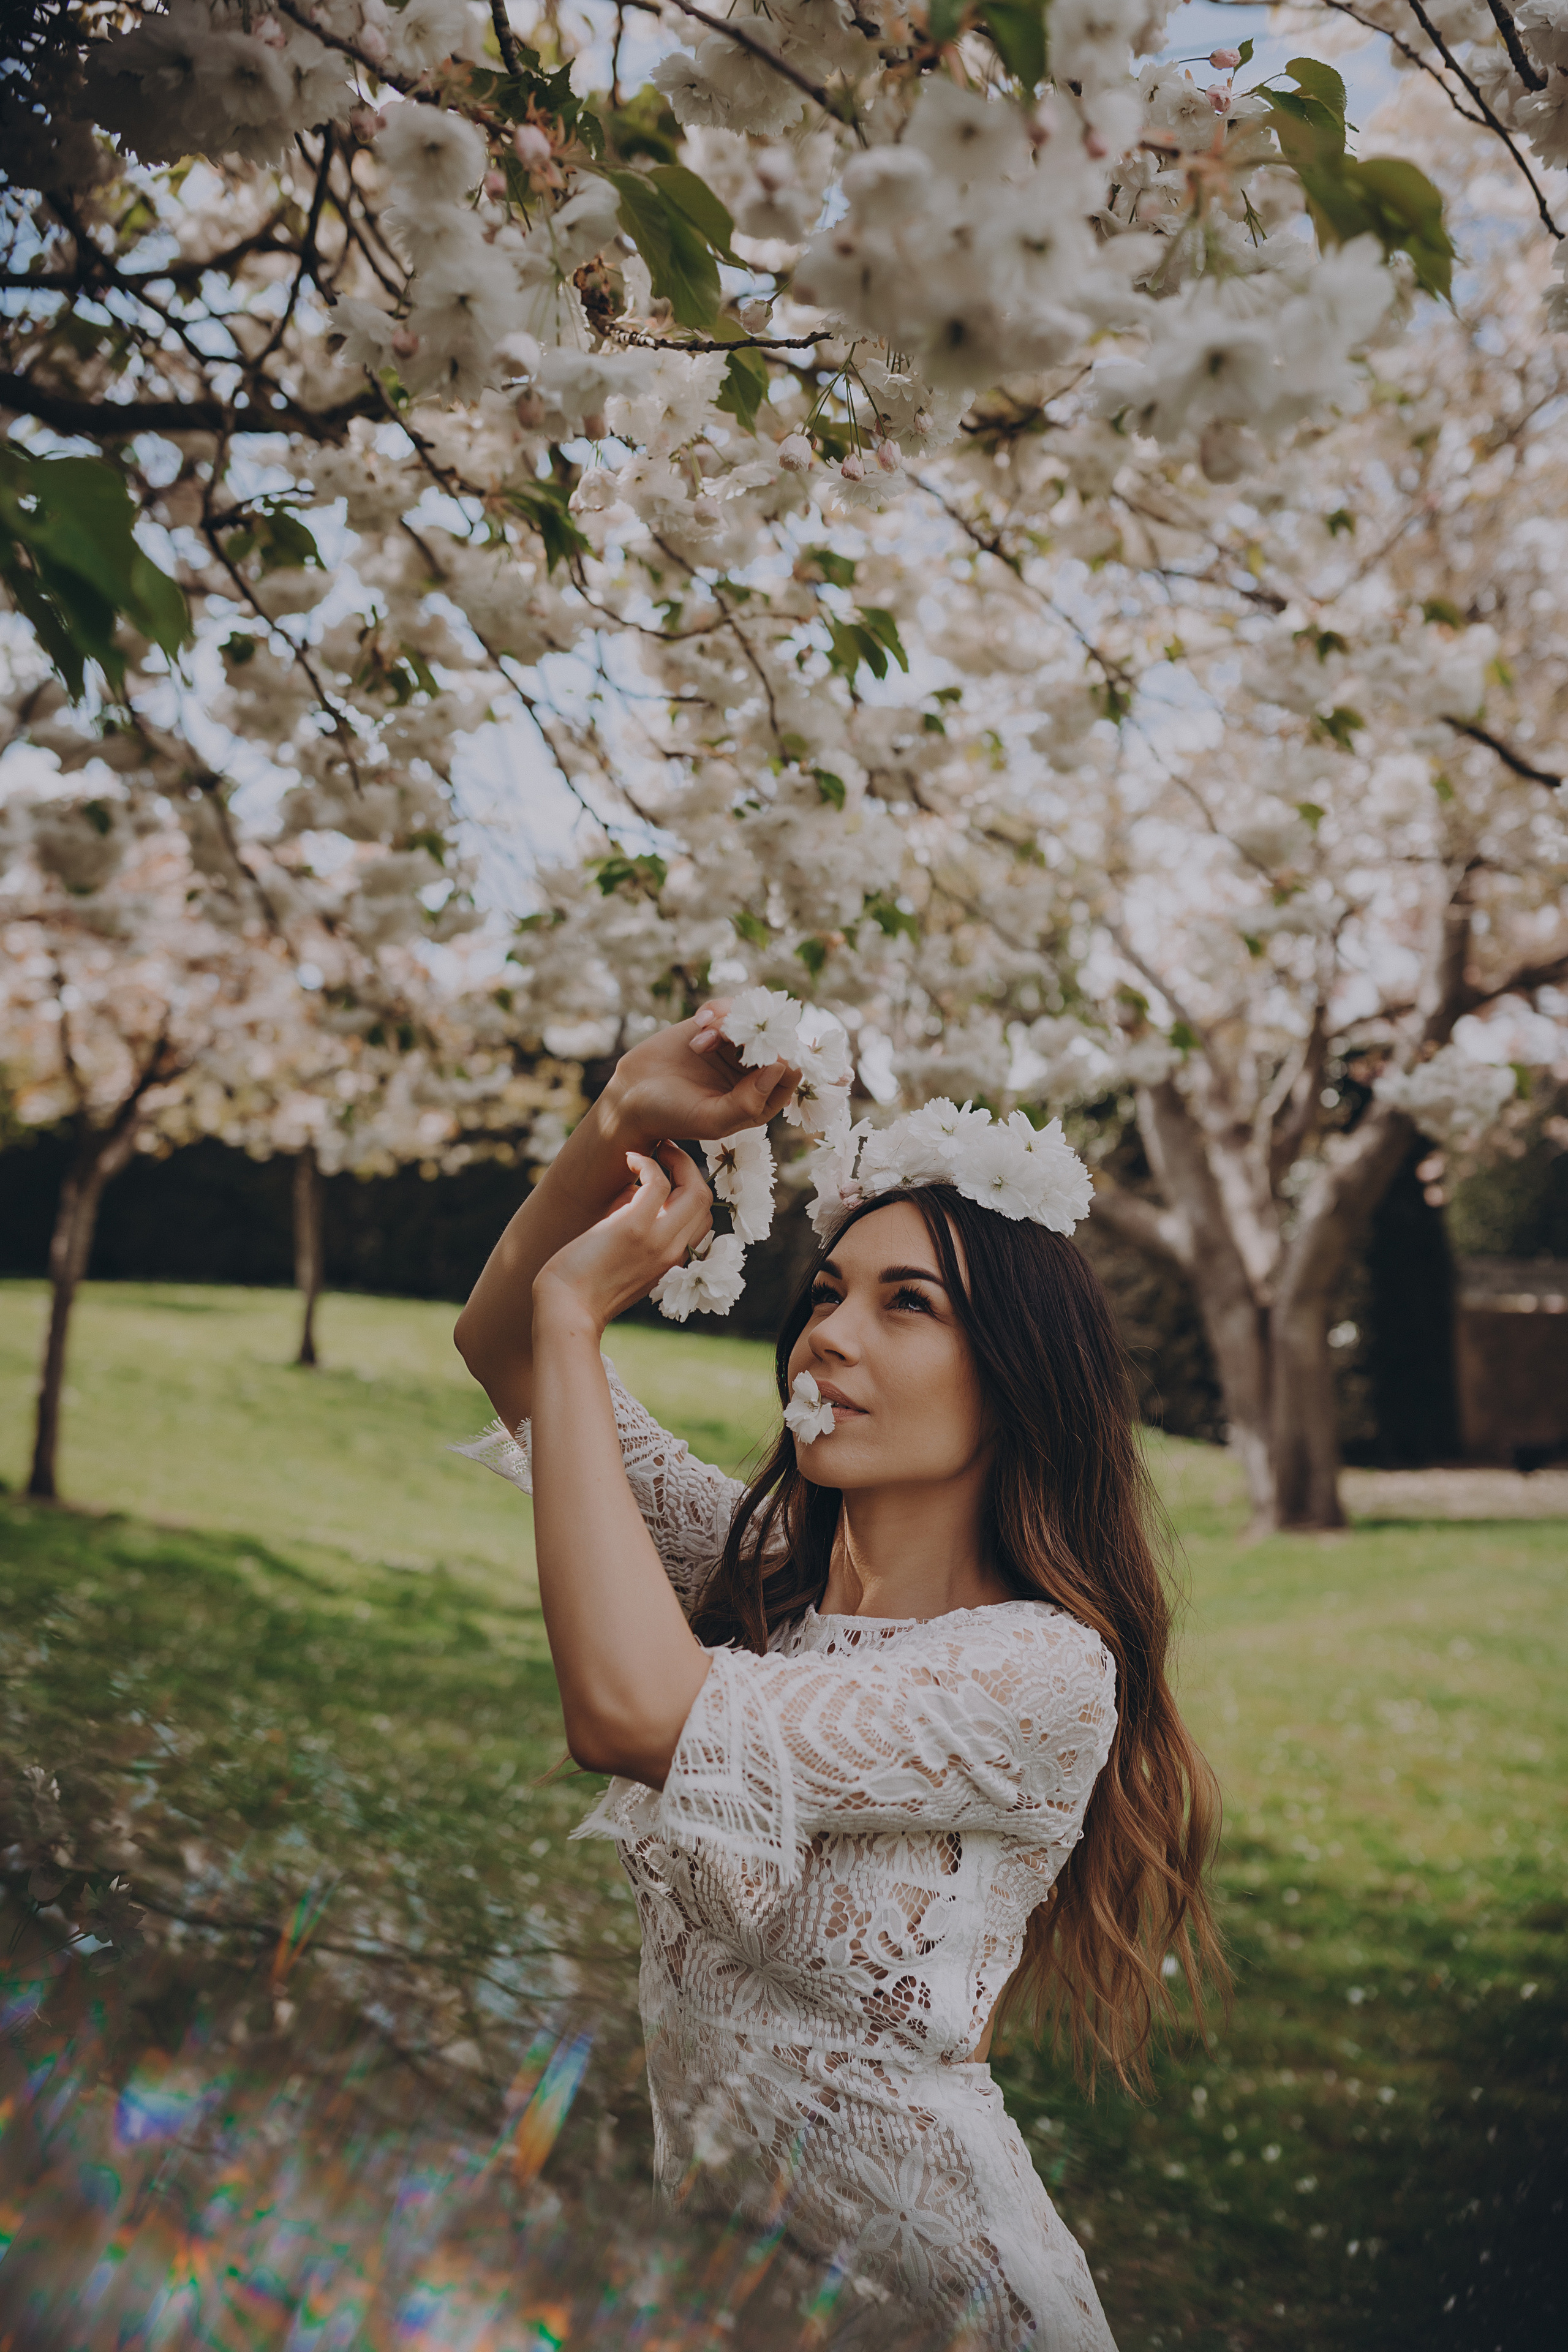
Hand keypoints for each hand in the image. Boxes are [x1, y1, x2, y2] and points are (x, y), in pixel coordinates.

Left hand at [533, 1143, 713, 1334]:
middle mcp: (673, 1251)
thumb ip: (637, 1228)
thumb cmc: (585, 1286)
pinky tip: (628, 1158)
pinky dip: (647, 1162)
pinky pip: (658, 1182)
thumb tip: (634, 1191)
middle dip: (689, 1167)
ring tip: (655, 1149)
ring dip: (677, 1160)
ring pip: (695, 1189)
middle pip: (705, 1199)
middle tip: (666, 1152)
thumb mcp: (624, 1258)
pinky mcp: (633, 1228)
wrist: (566, 1310)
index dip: (690, 1188)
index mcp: (673, 1260)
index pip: (702, 1218)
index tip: (670, 1172)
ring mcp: (657, 1241)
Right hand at [601, 1003, 798, 1151]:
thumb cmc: (671, 1115)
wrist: (630, 1096)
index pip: (791, 1073)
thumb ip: (749, 1102)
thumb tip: (781, 1068)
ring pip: (755, 1019)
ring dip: (729, 1022)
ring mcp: (735, 1047)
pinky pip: (732, 1007)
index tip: (758, 1052)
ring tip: (699, 1041)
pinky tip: (698, 1023)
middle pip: (779, 1039)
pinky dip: (718, 1010)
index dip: (783, 1056)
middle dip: (756, 1032)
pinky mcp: (716, 1027)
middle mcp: (753, 1072)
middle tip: (727, 1034)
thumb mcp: (711, 1119)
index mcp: (760, 1100)